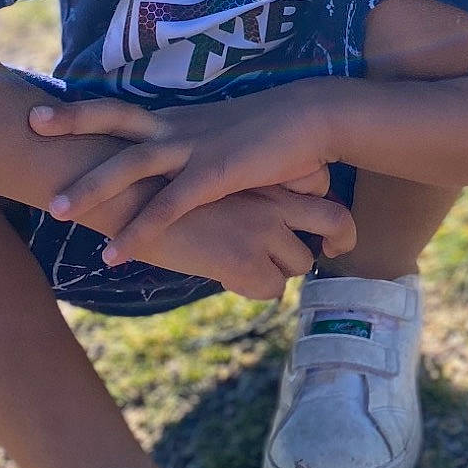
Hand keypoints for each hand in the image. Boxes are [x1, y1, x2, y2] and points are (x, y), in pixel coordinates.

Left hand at [28, 86, 342, 265]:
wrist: (312, 118)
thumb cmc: (272, 132)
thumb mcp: (223, 138)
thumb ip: (194, 153)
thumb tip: (178, 170)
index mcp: (178, 118)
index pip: (121, 108)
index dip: (82, 109)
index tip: (44, 111)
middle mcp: (178, 127)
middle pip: (115, 118)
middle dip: (72, 122)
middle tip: (30, 126)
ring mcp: (194, 148)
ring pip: (131, 164)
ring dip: (91, 187)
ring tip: (56, 210)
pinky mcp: (214, 174)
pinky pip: (167, 206)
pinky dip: (138, 231)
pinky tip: (115, 254)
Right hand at [133, 184, 356, 297]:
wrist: (131, 196)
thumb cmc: (166, 190)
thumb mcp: (220, 181)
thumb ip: (250, 196)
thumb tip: (267, 218)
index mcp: (269, 178)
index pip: (328, 195)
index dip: (336, 222)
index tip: (329, 239)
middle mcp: (276, 201)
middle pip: (336, 224)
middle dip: (330, 245)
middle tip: (322, 254)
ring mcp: (263, 230)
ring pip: (300, 264)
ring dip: (277, 270)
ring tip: (243, 263)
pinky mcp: (244, 259)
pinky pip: (271, 288)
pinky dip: (252, 287)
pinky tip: (224, 273)